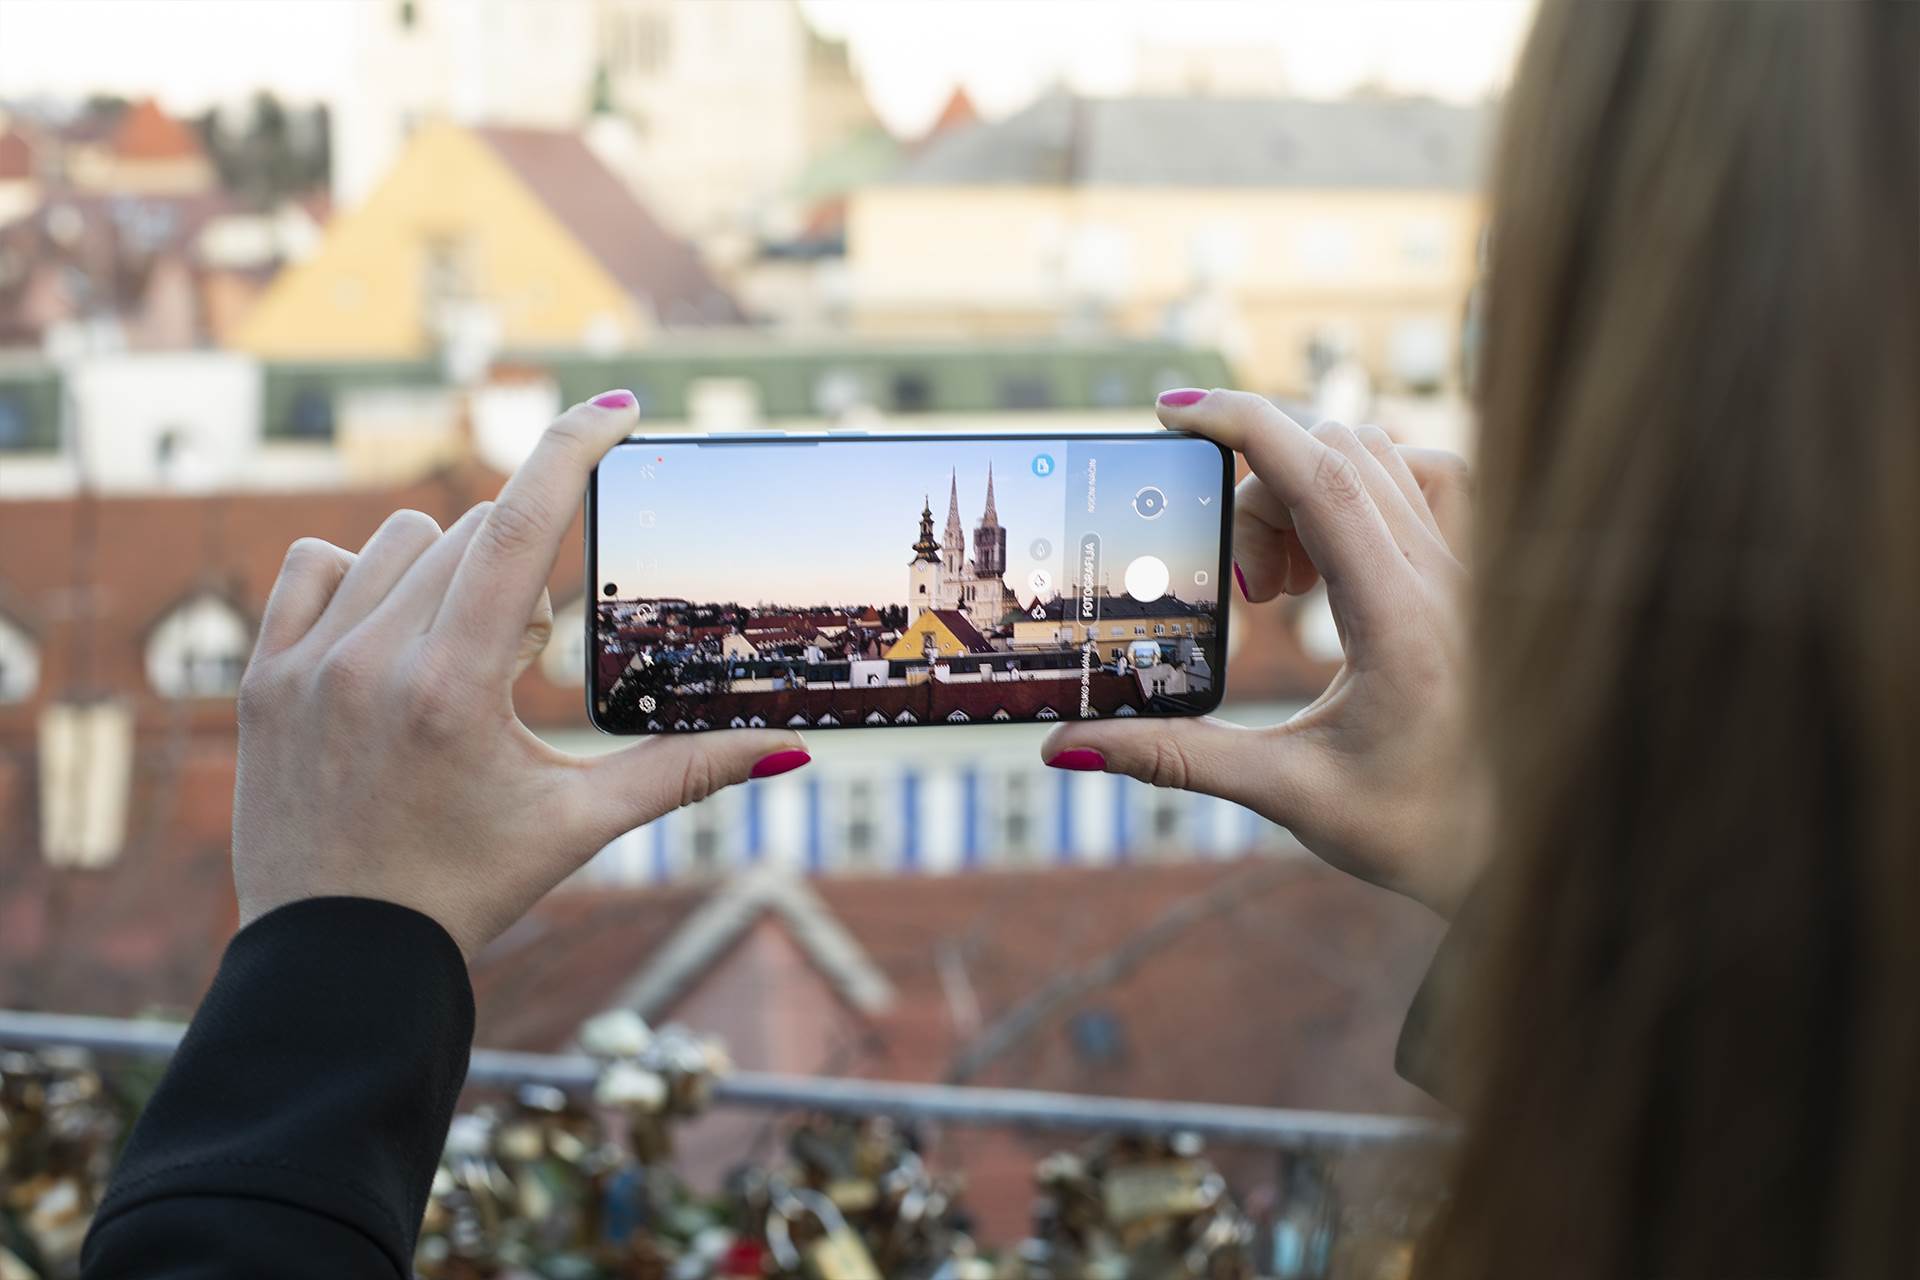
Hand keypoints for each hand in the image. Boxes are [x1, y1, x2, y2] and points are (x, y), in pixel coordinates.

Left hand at [231, 392, 809, 956]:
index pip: (517, 525)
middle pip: (470, 535)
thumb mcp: (577, 826)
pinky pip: (315, 565)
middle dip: (520, 574)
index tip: (617, 409)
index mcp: (452, 689)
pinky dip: (361, 580)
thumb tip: (790, 747)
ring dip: (448, 572)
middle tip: (524, 666)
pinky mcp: (261, 678)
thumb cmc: (464, 892)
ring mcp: (305, 664)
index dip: (571, 450)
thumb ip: (685, 773)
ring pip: (397, 542)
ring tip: (457, 660)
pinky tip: (385, 639)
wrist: (337, 965)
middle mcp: (371, 659)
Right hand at [1040, 389, 1484, 917]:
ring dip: (1306, 488)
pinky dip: (1362, 488)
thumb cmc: (1423, 833)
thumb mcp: (1291, 797)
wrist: (1528, 852)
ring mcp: (1474, 567)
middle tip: (1247, 593)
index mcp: (1402, 620)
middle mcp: (1450, 576)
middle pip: (1335, 455)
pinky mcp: (1481, 571)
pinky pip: (1425, 477)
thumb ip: (1177, 758)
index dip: (1241, 423)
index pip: (1320, 475)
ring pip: (1380, 455)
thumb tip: (1064, 747)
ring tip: (1286, 585)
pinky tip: (1336, 562)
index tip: (1171, 412)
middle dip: (1256, 493)